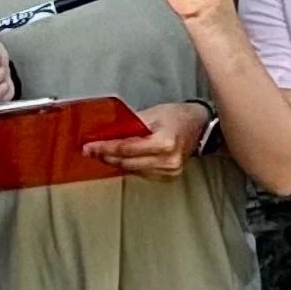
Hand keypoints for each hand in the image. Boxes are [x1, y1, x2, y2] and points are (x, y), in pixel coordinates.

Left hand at [83, 102, 207, 177]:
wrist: (201, 126)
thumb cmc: (179, 116)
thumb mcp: (153, 113)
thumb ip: (130, 124)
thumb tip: (107, 132)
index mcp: (164, 143)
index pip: (126, 149)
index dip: (105, 148)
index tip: (90, 147)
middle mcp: (168, 160)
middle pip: (127, 162)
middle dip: (107, 156)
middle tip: (91, 151)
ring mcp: (170, 171)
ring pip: (133, 170)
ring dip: (117, 162)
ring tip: (105, 154)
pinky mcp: (169, 176)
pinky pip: (142, 173)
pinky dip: (131, 166)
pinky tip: (124, 159)